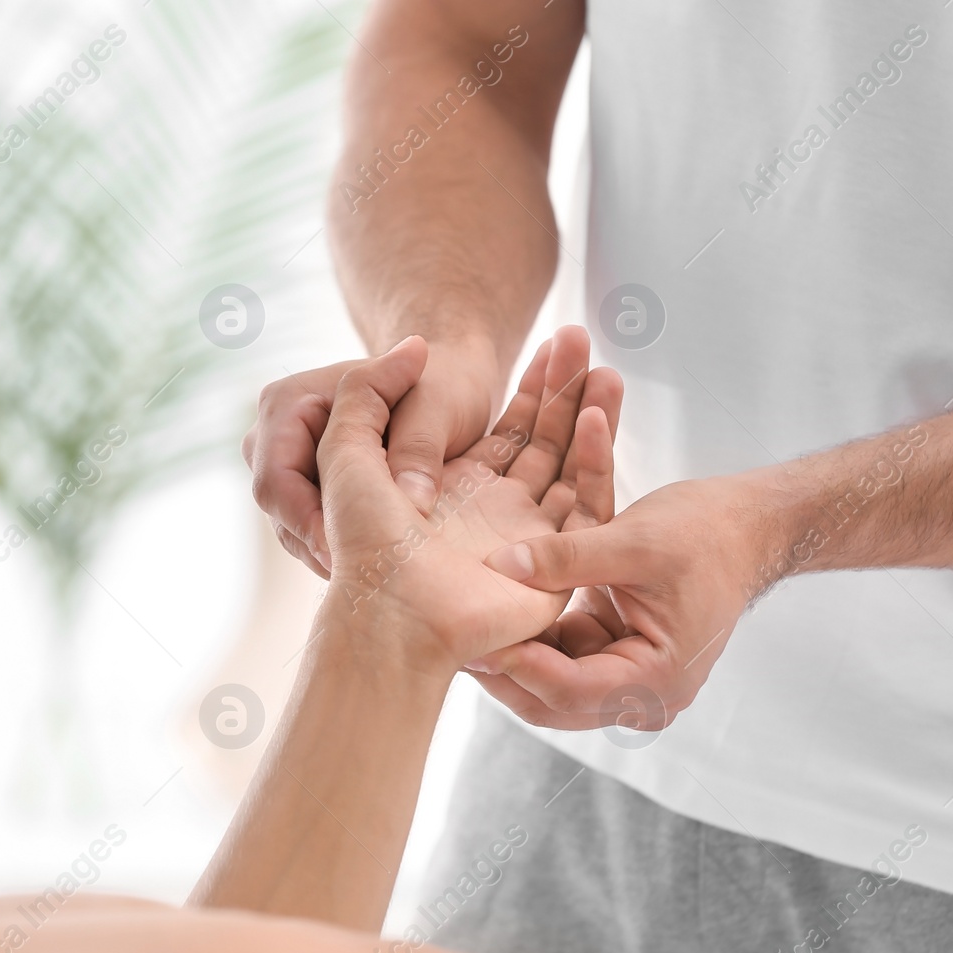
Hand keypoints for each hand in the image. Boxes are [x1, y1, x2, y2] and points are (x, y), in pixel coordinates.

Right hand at [243, 339, 499, 578]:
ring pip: (293, 528)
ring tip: (378, 576)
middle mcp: (275, 435)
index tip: (350, 553)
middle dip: (320, 543)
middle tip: (367, 578)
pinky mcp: (309, 491)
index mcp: (288, 403)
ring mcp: (289, 465)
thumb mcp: (438, 407)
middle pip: (279, 509)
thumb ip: (419, 449)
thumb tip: (411, 503)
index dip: (307, 521)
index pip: (276, 478)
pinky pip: (312, 532)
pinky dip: (341, 549)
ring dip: (332, 551)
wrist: (449, 382)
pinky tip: (379, 564)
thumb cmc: (442, 384)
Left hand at [315, 326, 621, 670]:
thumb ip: (368, 390)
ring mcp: (527, 541)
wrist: (391, 614)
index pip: (508, 429)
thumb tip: (414, 346)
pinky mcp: (552, 567)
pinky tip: (599, 415)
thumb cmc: (362, 541)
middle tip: (584, 337)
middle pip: (545, 441)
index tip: (556, 337)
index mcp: (453, 490)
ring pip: (568, 466)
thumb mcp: (346, 449)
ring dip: (588, 415)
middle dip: (566, 389)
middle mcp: (494, 515)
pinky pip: (584, 508)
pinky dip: (595, 461)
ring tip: (605, 364)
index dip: (533, 385)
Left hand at [463, 474, 774, 729]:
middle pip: (551, 699)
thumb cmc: (705, 534)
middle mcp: (641, 694)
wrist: (746, 527)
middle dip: (504, 668)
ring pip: (547, 681)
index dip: (518, 665)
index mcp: (656, 680)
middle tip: (450, 639)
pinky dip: (532, 632)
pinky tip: (497, 607)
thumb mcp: (634, 540)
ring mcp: (626, 678)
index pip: (569, 689)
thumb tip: (501, 567)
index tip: (474, 638)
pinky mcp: (613, 654)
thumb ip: (567, 555)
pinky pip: (558, 655)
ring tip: (462, 622)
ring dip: (512, 650)